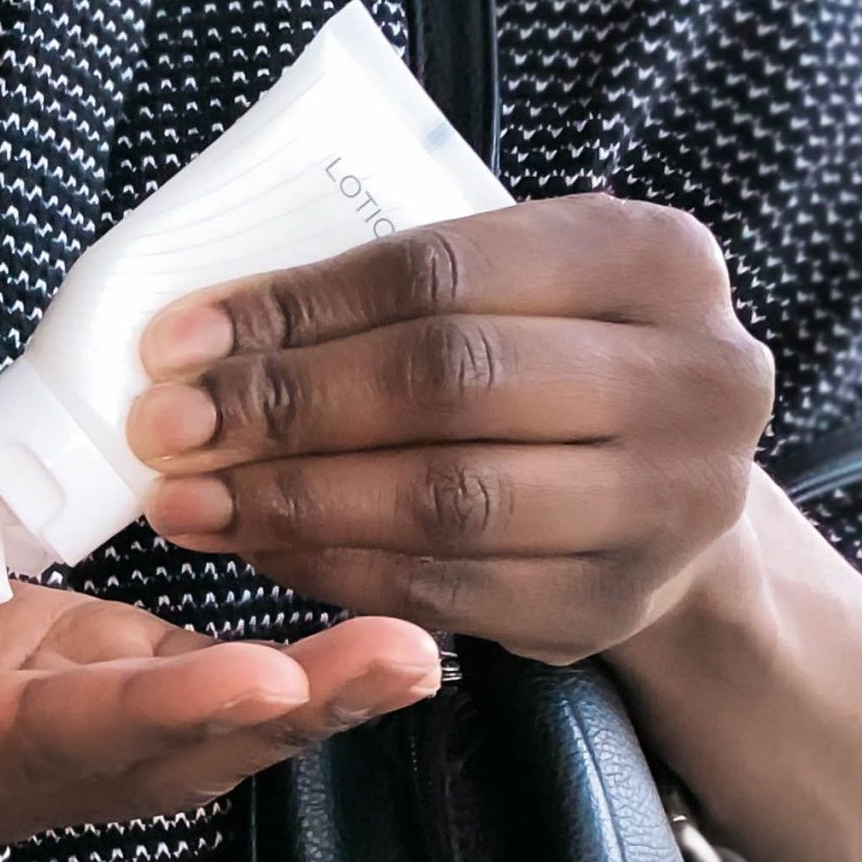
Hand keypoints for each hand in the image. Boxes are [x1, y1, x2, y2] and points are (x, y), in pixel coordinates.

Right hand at [0, 508, 440, 845]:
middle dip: (286, 714)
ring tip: (414, 655)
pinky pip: (199, 700)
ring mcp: (63, 743)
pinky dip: (285, 680)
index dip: (159, 710)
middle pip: (166, 759)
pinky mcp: (90, 695)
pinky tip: (366, 646)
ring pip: (200, 742)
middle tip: (403, 661)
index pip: (60, 738)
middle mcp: (16, 773)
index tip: (259, 674)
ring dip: (310, 705)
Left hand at [126, 194, 775, 665]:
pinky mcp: (611, 602)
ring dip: (291, 501)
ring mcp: (667, 502)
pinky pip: (443, 590)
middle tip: (167, 426)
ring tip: (189, 498)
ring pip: (442, 500)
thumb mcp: (516, 291)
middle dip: (283, 406)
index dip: (296, 307)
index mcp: (655, 258)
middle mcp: (693, 376)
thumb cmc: (556, 369)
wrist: (672, 497)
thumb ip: (393, 297)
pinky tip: (259, 547)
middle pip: (445, 382)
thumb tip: (200, 336)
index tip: (177, 340)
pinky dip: (333, 569)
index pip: (440, 271)